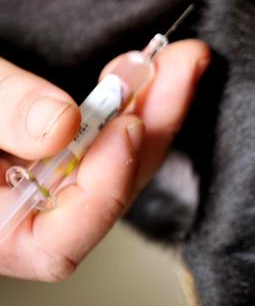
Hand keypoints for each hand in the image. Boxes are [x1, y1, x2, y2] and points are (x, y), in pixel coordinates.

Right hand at [0, 40, 209, 279]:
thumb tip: (59, 127)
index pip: (58, 245)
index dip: (102, 191)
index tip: (128, 126)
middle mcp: (21, 210)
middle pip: (107, 195)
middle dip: (152, 129)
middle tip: (182, 67)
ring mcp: (43, 177)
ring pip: (117, 162)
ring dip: (155, 109)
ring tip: (177, 60)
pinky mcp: (57, 145)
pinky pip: (108, 136)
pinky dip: (133, 102)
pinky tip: (150, 69)